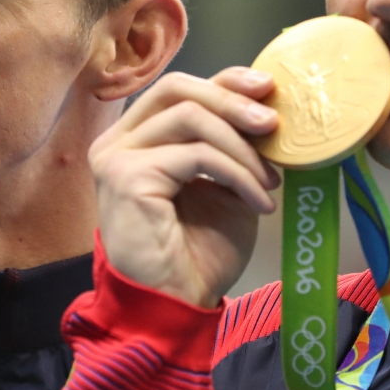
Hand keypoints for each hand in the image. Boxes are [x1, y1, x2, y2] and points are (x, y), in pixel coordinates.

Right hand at [89, 67, 280, 307]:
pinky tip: (258, 202)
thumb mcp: (224, 183)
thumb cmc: (197, 253)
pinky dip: (237, 174)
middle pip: (177, 89)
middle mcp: (117, 141)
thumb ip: (231, 143)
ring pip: (189, 116)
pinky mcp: (126, 176)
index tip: (268, 89)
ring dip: (241, 146)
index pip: (179, 90)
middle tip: (273, 124)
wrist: (176, 307)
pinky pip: (196, 155)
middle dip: (231, 99)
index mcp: (136, 138)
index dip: (224, 82)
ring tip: (271, 180)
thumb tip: (266, 102)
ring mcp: (116, 157)